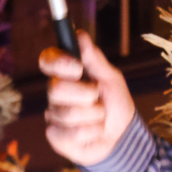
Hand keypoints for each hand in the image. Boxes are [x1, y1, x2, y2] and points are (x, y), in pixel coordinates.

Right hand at [41, 30, 134, 165]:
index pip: (47, 61)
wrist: (123, 135)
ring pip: (68, 113)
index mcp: (66, 75)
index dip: (59, 63)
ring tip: (100, 118)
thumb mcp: (111, 78)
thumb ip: (94, 59)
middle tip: (97, 98)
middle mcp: (56, 94)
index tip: (77, 67)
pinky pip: (72, 133)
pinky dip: (91, 132)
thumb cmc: (116, 104)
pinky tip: (93, 132)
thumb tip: (80, 35)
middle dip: (85, 95)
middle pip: (56, 88)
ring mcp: (54, 115)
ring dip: (94, 116)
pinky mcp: (57, 137)